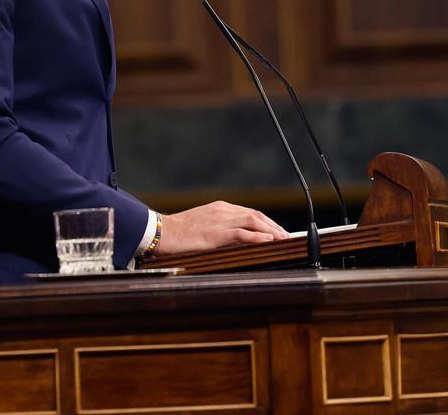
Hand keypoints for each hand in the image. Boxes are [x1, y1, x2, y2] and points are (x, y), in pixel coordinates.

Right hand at [154, 201, 288, 255]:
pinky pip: (241, 233)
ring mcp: (219, 221)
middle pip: (256, 215)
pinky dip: (257, 236)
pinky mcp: (215, 234)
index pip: (250, 212)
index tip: (277, 230)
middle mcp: (222, 211)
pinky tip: (268, 240)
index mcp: (220, 208)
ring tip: (283, 238)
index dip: (266, 221)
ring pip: (253, 221)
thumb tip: (236, 238)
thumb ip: (219, 228)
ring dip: (271, 230)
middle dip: (273, 225)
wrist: (161, 232)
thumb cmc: (178, 232)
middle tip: (286, 236)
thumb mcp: (202, 224)